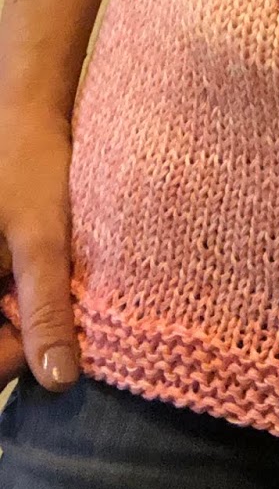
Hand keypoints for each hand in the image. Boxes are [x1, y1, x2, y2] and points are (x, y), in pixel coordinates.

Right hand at [0, 99, 80, 391]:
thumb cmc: (29, 165)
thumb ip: (45, 310)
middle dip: (13, 337)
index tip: (47, 345)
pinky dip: (11, 294)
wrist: (23, 108)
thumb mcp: (42, 241)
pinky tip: (33, 276)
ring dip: (14, 316)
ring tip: (46, 291)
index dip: (10, 359)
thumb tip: (58, 379)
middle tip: (52, 320)